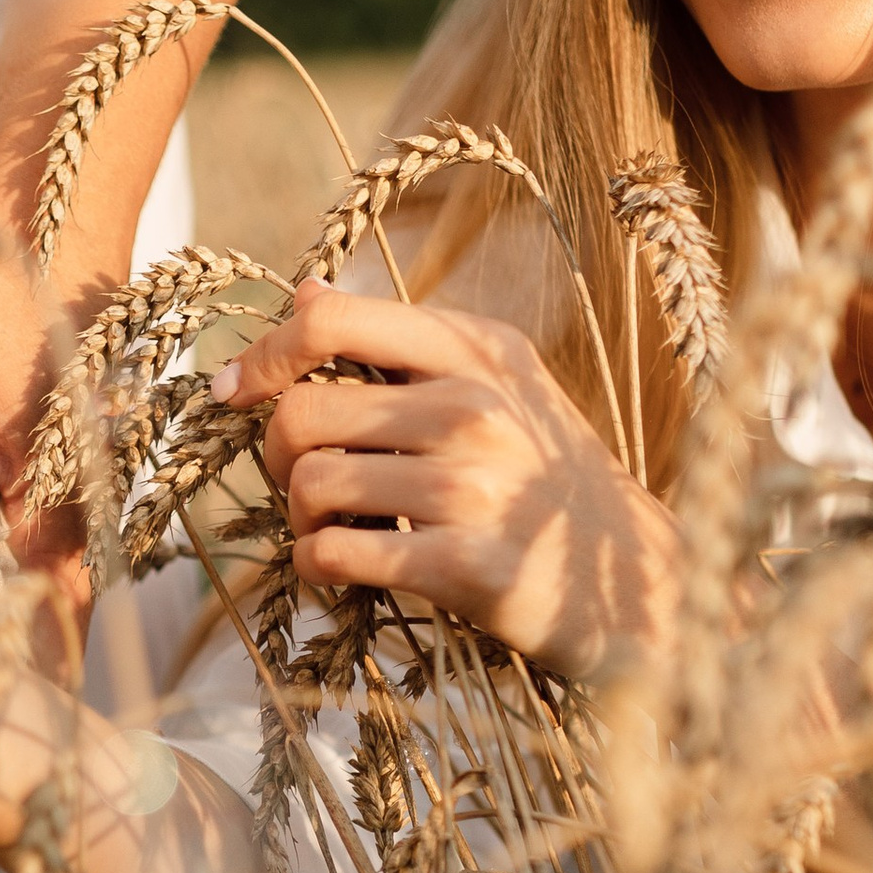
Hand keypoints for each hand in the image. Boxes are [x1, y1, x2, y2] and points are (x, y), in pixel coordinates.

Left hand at [217, 289, 680, 682]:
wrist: (636, 582)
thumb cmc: (546, 478)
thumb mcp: (498, 386)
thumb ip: (402, 342)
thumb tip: (304, 290)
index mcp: (477, 350)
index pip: (331, 320)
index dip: (264, 355)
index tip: (236, 392)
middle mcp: (477, 406)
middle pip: (301, 412)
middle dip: (276, 457)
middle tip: (304, 485)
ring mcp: (475, 486)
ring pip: (312, 485)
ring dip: (301, 520)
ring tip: (337, 532)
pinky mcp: (467, 565)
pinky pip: (335, 554)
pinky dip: (318, 567)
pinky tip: (345, 571)